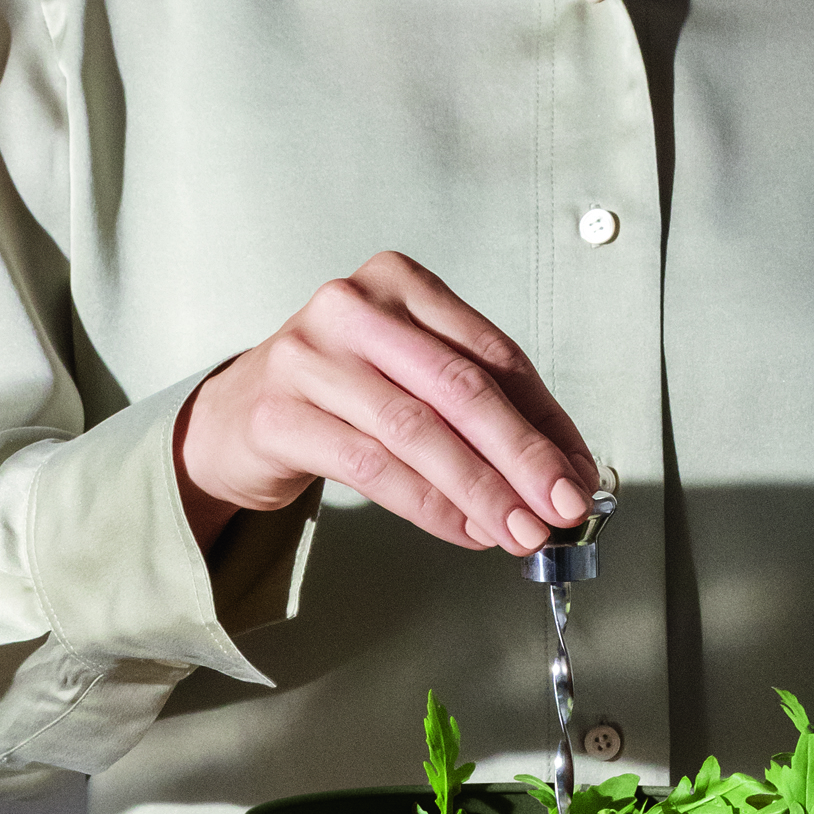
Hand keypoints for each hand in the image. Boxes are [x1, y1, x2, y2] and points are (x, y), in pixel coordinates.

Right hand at [176, 251, 597, 558]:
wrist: (235, 417)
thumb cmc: (335, 395)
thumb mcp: (409, 378)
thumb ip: (478, 413)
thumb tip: (560, 470)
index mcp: (399, 282)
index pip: (493, 354)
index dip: (545, 421)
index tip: (579, 471)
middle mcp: (354, 308)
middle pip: (461, 388)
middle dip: (522, 457)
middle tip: (562, 505)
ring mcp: (310, 357)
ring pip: (418, 431)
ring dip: (480, 491)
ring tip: (519, 530)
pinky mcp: (282, 415)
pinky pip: (372, 468)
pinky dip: (429, 506)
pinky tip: (464, 530)